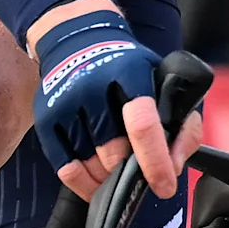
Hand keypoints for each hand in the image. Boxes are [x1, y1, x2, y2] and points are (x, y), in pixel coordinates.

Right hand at [28, 1, 174, 190]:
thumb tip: (173, 168)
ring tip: (118, 169)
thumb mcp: (162, 82)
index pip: (143, 124)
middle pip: (114, 152)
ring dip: (109, 179)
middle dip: (131, 171)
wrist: (78, 40)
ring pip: (91, 165)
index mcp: (129, 73)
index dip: (155, 161)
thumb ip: (182, 124)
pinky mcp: (46, 118)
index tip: (165, 187)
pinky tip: (97, 181)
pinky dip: (84, 184)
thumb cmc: (128, 69)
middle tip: (139, 170)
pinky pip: (65, 169)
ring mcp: (65, 102)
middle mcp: (92, 86)